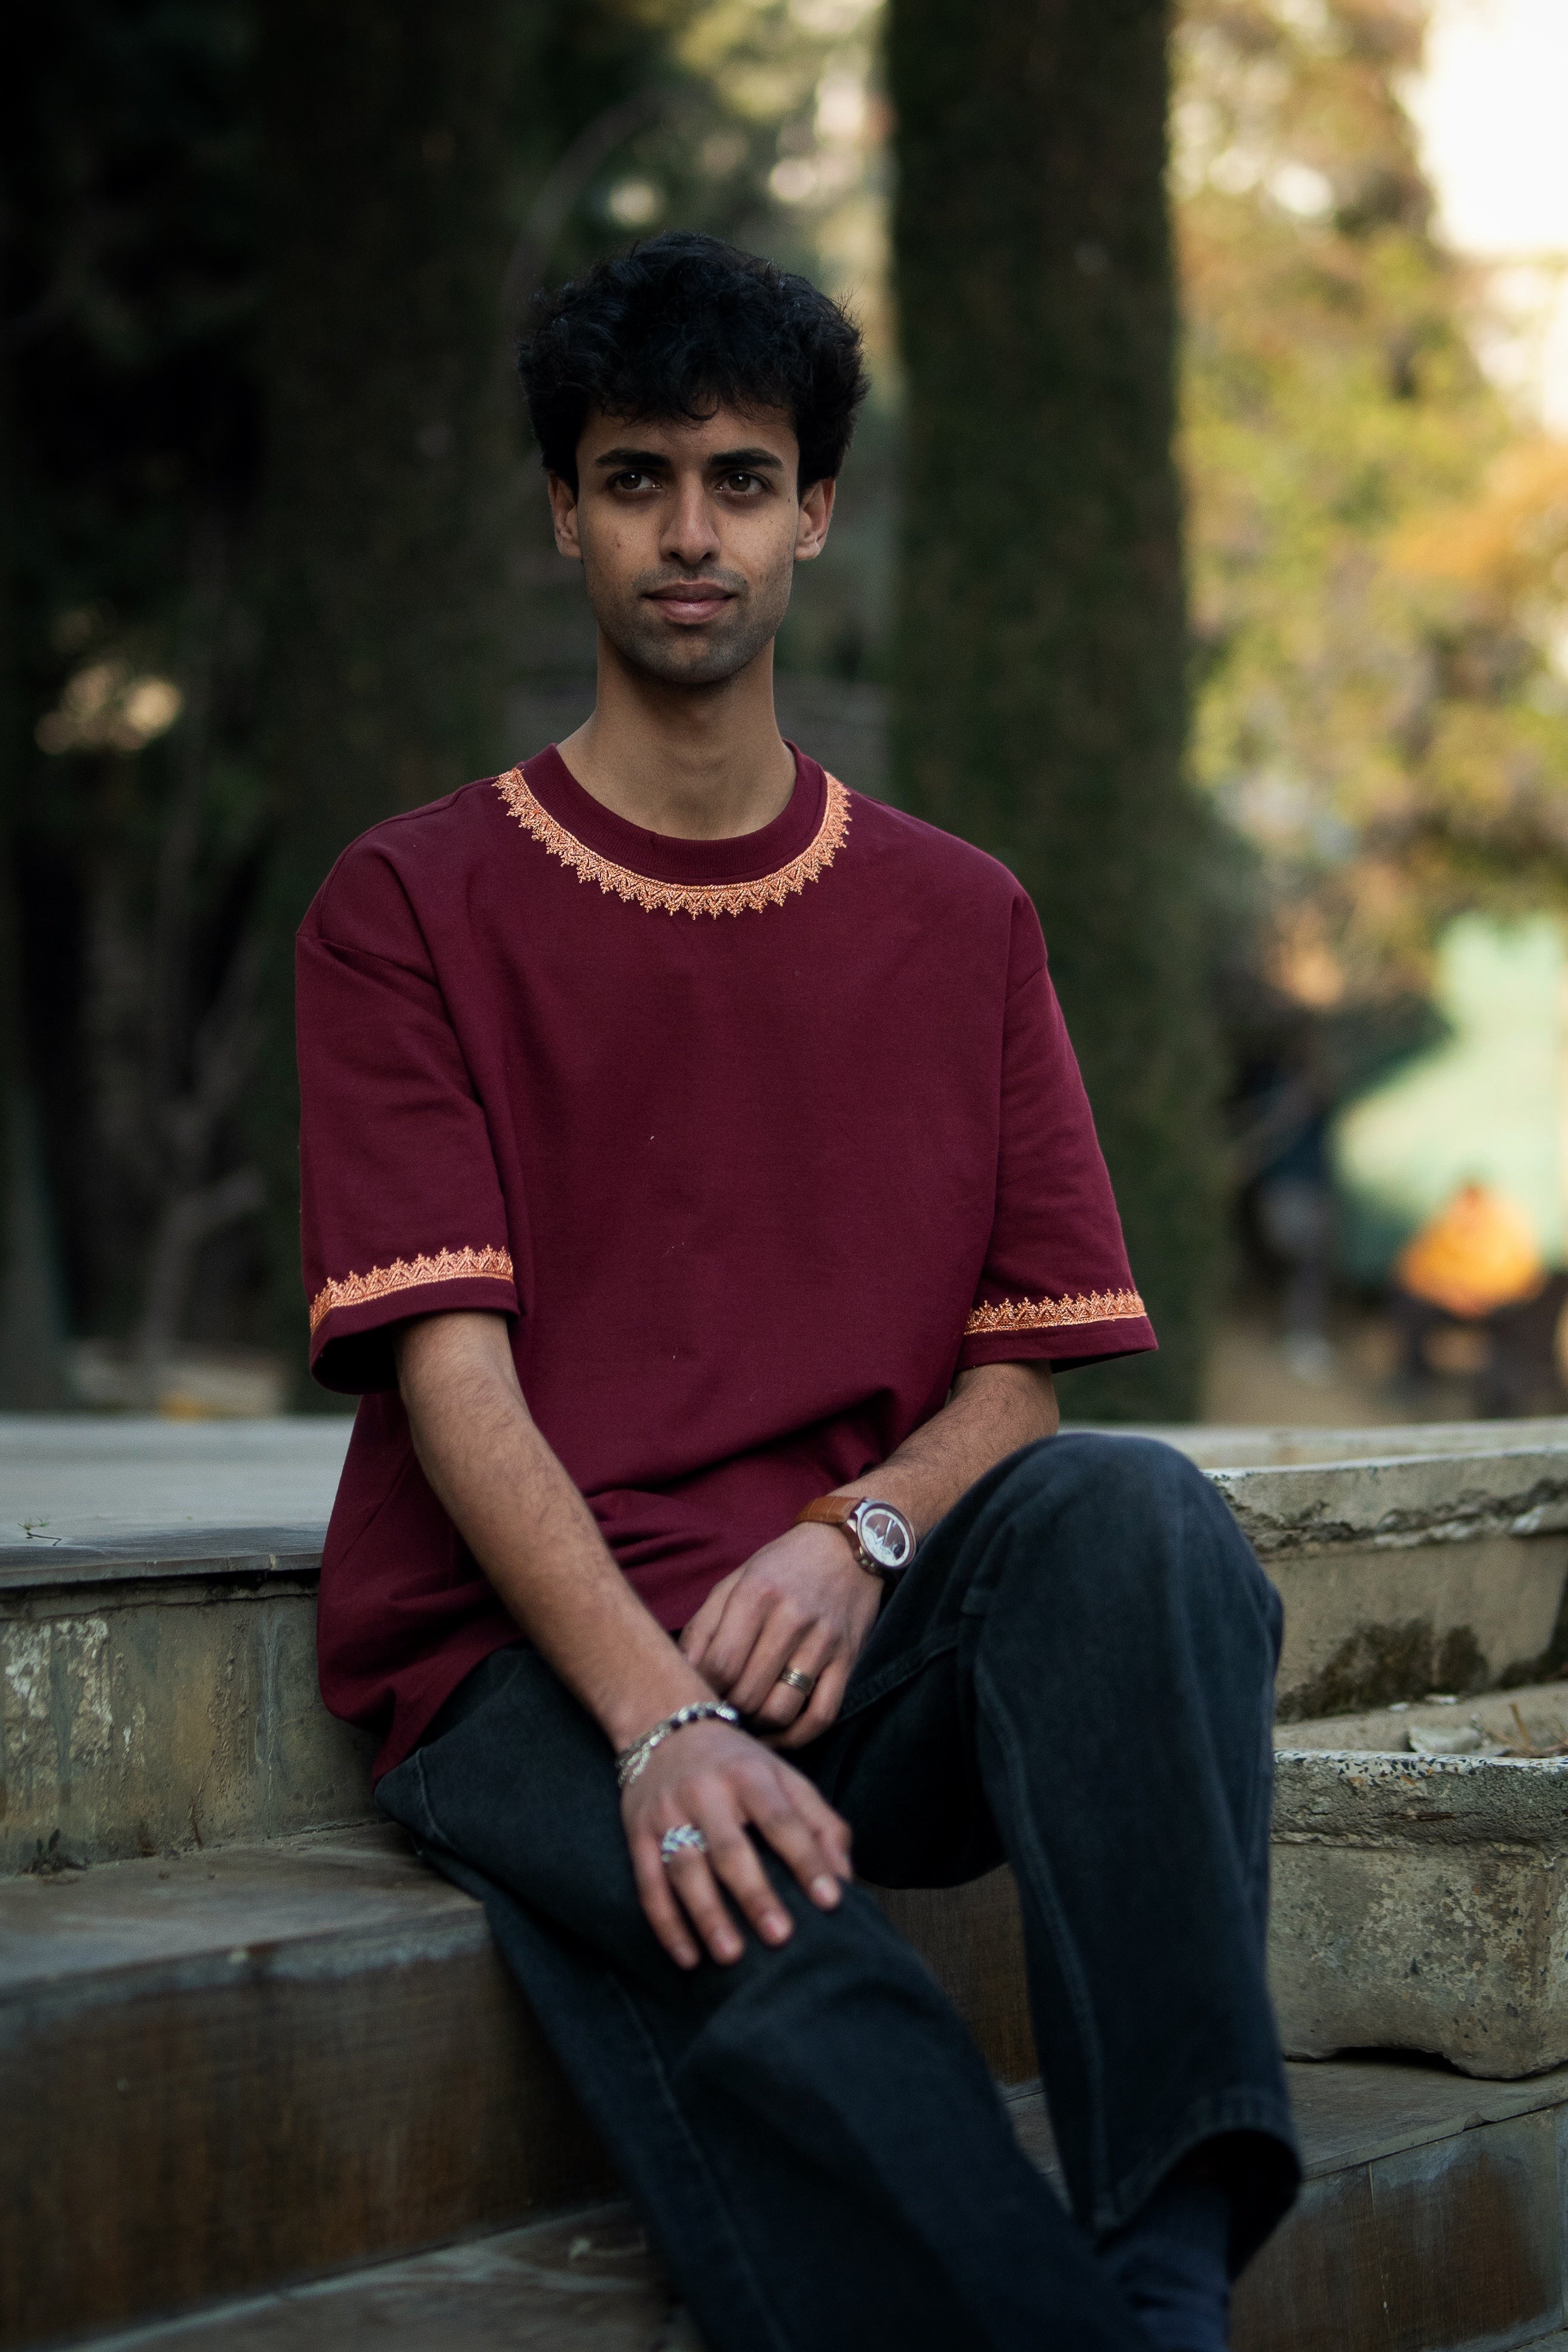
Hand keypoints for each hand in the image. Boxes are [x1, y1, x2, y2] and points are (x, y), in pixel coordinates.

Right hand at [623, 1717, 852, 1967]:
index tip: (831, 1900)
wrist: (663, 1725)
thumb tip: (845, 1879)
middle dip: (755, 1894)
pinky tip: (687, 1957)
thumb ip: (821, 1824)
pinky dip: (666, 1924)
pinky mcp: (638, 1833)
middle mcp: (705, 1791)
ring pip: (685, 1869)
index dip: (807, 1859)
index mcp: (749, 1775)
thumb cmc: (737, 1764)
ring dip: (707, 1916)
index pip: (781, 1820)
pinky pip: (649, 1884)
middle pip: (730, 1848)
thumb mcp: (784, 1777)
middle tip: (781, 1937)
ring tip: (731, 1956)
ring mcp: (667, 1813)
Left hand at [680, 1522, 882, 1747]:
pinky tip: (777, 1732)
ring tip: (747, 1717)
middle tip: (723, 1706)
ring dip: (758, 1725)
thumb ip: (704, 1626)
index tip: (700, 1691)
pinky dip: (796, 1736)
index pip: (719, 1665)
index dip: (704, 1688)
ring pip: (781, 1711)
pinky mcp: (849, 1660)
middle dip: (728, 1708)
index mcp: (756, 1594)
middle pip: (747, 1693)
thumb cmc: (781, 1567)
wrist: (845, 1546)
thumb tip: (680, 1671)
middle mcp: (791, 1618)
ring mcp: (823, 1642)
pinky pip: (822, 1716)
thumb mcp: (734, 1582)